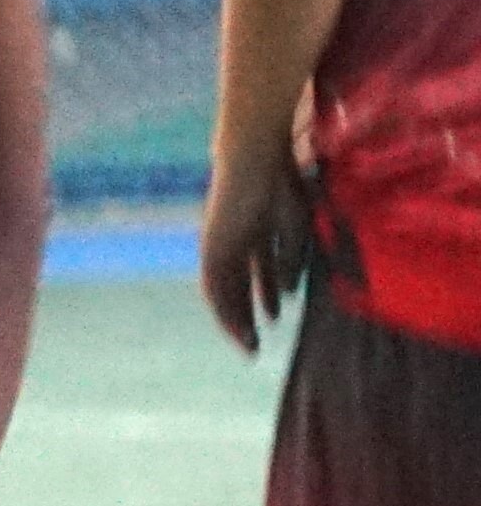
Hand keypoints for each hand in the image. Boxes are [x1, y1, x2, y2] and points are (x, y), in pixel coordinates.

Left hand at [202, 151, 313, 351]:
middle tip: (255, 346)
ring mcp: (219, 242)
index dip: (263, 299)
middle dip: (246, 316)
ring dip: (233, 318)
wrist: (256, 159)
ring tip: (248, 344)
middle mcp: (233, 241)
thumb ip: (289, 261)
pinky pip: (213, 281)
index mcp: (253, 235)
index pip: (254, 274)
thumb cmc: (282, 187)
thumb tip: (286, 294)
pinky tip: (231, 324)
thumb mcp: (294, 231)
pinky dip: (222, 305)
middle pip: (236, 286)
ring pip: (222, 289)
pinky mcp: (212, 243)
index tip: (272, 321)